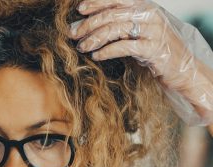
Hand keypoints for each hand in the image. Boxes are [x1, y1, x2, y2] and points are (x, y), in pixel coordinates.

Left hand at [69, 0, 212, 125]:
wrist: (183, 70)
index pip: (118, 0)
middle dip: (89, 23)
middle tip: (73, 33)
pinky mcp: (152, 49)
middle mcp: (150, 15)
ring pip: (116, 29)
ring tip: (82, 46)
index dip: (97, 2)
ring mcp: (152, 31)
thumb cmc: (158, 53)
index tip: (79, 9)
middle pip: (113, 15)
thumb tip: (95, 28)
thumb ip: (124, 27)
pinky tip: (96, 56)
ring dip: (95, 38)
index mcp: (146, 8)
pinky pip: (124, 47)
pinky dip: (107, 51)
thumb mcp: (142, 34)